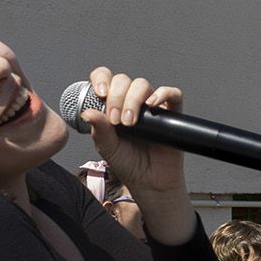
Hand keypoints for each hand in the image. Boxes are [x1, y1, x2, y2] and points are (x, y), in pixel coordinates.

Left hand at [79, 68, 186, 197]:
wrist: (149, 182)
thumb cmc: (127, 163)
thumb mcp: (107, 148)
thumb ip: (99, 130)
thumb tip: (88, 112)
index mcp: (112, 104)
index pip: (105, 79)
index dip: (101, 80)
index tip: (100, 95)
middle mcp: (131, 101)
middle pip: (123, 80)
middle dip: (116, 98)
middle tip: (116, 121)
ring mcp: (151, 106)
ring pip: (143, 85)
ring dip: (133, 100)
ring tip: (130, 123)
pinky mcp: (171, 113)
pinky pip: (173, 94)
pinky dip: (163, 94)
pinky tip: (153, 104)